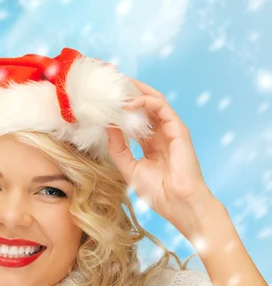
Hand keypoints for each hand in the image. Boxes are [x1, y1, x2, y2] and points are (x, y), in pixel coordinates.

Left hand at [106, 79, 216, 237]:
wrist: (178, 203)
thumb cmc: (158, 191)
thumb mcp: (129, 167)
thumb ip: (118, 147)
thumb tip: (107, 126)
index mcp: (151, 143)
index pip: (136, 118)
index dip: (121, 107)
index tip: (105, 98)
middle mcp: (162, 133)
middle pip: (145, 105)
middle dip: (129, 92)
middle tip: (111, 82)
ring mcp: (171, 131)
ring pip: (154, 101)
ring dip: (136, 92)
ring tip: (118, 85)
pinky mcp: (179, 130)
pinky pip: (162, 108)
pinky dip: (146, 101)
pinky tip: (129, 102)